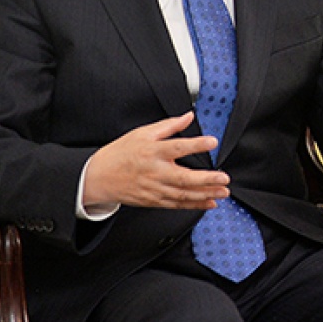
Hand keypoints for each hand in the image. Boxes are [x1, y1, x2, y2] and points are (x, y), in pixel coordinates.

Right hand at [82, 112, 229, 209]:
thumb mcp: (143, 133)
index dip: (196, 144)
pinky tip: (209, 203)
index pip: (177, 147)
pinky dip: (194, 205)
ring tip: (223, 192)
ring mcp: (154, 189)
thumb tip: (188, 116)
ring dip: (205, 194)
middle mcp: (155, 172)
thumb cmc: (121, 153)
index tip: (212, 142)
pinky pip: (177, 204)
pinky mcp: (154, 201)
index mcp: (153, 151)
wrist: (98, 177)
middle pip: (183, 177)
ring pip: (183, 194)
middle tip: (224, 178)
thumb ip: (169, 126)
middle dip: (206, 180)